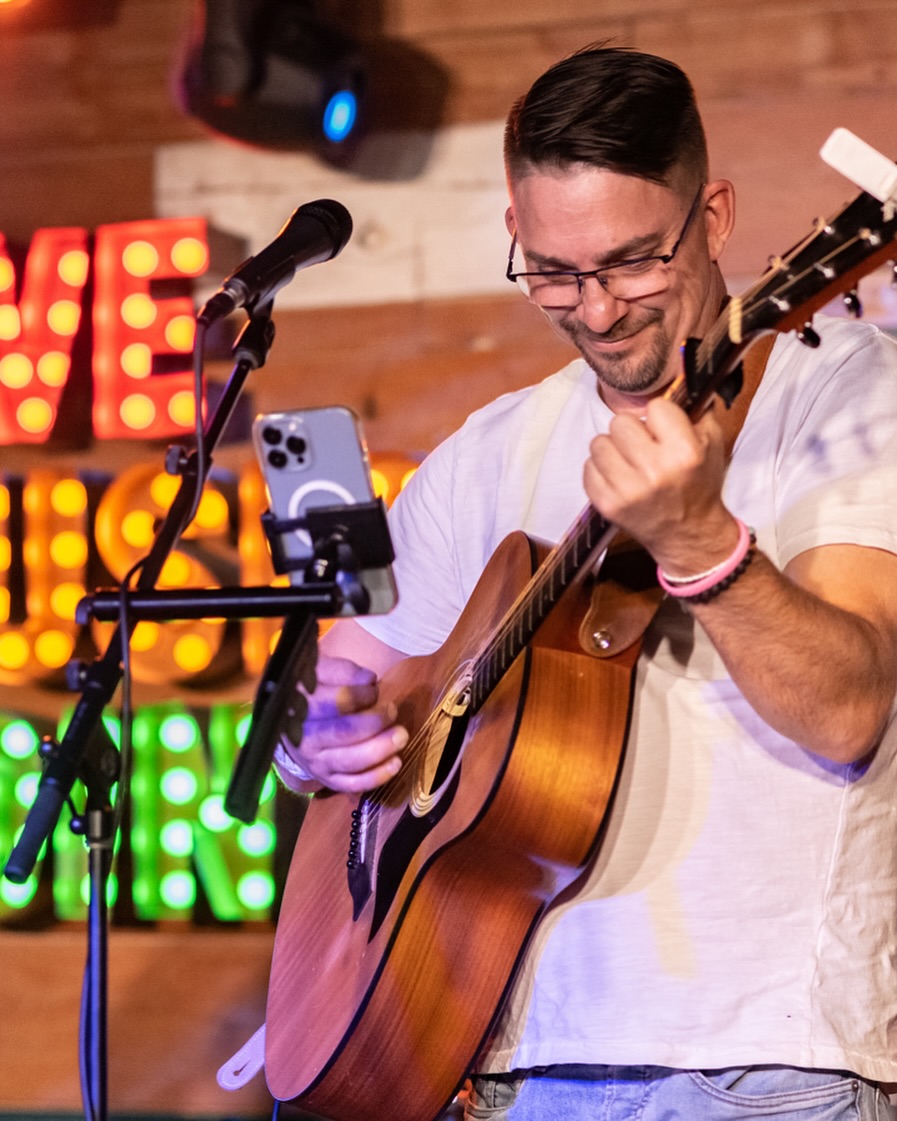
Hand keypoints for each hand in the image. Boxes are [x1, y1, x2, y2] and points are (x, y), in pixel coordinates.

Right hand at [279, 653, 407, 793]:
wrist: (290, 728)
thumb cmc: (312, 695)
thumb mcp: (319, 674)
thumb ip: (342, 672)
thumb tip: (368, 680)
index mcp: (301, 709)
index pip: (331, 704)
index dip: (359, 696)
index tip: (374, 689)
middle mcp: (305, 739)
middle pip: (342, 733)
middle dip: (374, 722)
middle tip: (392, 710)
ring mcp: (316, 763)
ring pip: (350, 761)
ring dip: (380, 749)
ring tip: (401, 736)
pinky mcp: (328, 780)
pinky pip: (353, 784)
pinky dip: (377, 777)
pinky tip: (395, 763)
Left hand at [583, 397, 738, 574]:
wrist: (688, 533)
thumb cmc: (699, 484)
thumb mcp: (712, 444)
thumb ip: (696, 409)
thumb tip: (678, 377)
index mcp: (685, 453)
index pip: (655, 407)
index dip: (659, 416)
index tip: (663, 430)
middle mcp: (655, 471)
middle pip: (620, 422)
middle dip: (631, 431)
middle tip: (643, 446)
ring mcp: (628, 491)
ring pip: (599, 443)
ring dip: (612, 449)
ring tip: (629, 462)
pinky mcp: (607, 505)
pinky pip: (588, 468)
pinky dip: (600, 470)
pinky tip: (618, 477)